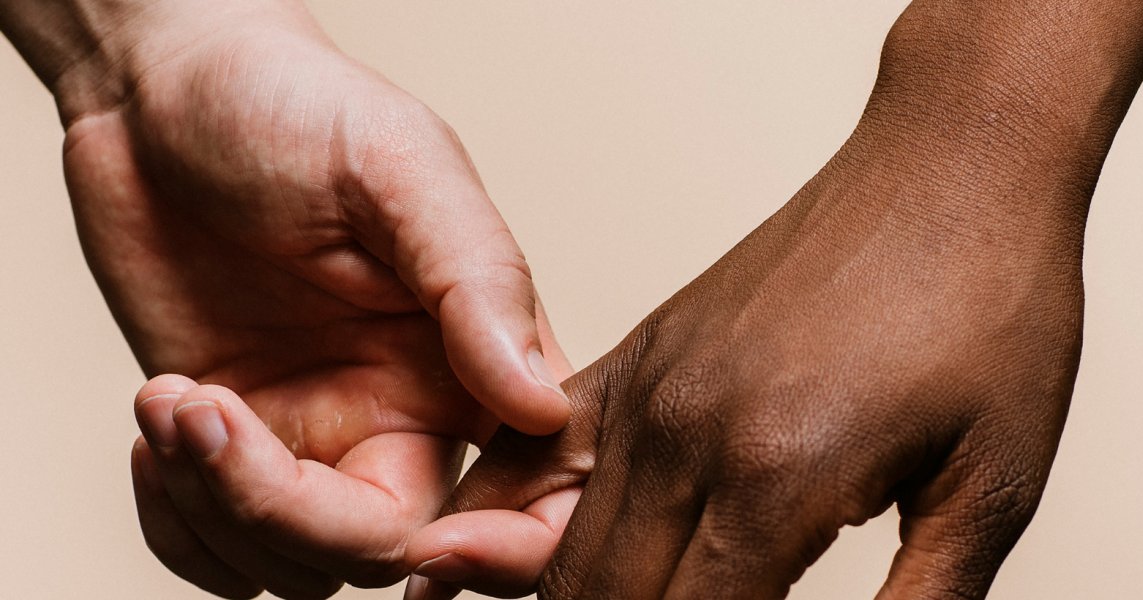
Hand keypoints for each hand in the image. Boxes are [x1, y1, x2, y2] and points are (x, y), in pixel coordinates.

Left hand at [43, 1, 569, 596]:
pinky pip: (220, 547)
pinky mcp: (231, 440)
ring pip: (297, 563)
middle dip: (290, 517)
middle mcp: (404, 409)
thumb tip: (541, 405)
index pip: (535, 490)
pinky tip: (161, 422)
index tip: (432, 547)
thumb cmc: (293, 106)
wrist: (161, 94)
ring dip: (216, 507)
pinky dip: (178, 521)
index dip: (505, 551)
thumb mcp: (399, 167)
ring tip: (175, 399)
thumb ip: (478, 281)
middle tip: (213, 419)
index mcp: (474, 356)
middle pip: (391, 548)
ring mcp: (314, 433)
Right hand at [400, 1, 1142, 594]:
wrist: (949, 167)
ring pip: (562, 547)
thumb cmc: (989, 307)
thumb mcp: (989, 486)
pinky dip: (502, 516)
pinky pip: (536, 449)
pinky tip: (472, 550)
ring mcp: (651, 387)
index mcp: (777, 479)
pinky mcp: (641, 353)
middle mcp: (688, 436)